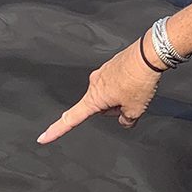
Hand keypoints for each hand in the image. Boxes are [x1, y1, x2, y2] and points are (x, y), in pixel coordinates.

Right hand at [36, 39, 163, 142]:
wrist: (149, 54)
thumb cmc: (138, 80)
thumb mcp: (135, 109)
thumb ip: (126, 120)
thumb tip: (125, 120)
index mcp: (94, 97)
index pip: (71, 118)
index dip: (56, 130)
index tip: (43, 138)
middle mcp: (94, 83)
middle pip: (99, 106)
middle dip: (113, 108)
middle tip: (132, 103)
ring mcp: (102, 72)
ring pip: (109, 94)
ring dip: (121, 96)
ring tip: (137, 89)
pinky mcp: (112, 65)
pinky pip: (116, 82)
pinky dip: (126, 85)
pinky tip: (137, 82)